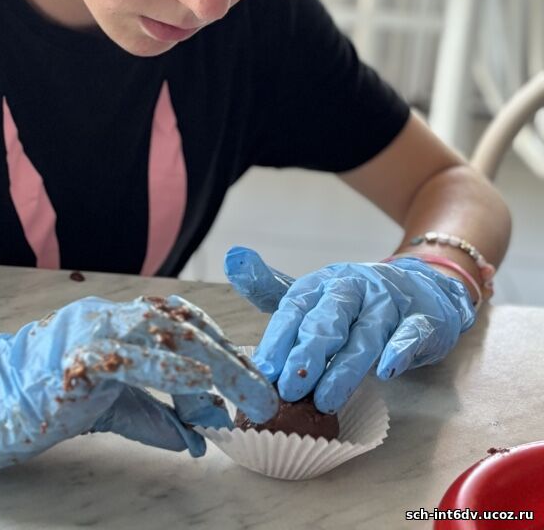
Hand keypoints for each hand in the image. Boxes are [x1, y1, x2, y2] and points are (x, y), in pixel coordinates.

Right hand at [0, 294, 277, 475]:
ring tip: (244, 396)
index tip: (253, 381)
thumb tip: (197, 441)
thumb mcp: (109, 409)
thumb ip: (153, 418)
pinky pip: (129, 357)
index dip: (222, 348)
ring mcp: (90, 331)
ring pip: (164, 332)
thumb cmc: (43, 401)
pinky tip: (198, 381)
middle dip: (229, 358)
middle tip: (263, 395)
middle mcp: (109, 316)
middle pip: (182, 323)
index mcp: (118, 322)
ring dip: (212, 363)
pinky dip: (168, 366)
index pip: (182, 323)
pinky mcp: (73, 357)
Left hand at [224, 247, 475, 413]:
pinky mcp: (423, 320)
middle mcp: (353, 288)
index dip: (278, 339)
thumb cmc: (354, 302)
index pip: (295, 307)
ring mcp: (389, 303)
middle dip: (307, 353)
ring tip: (326, 399)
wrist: (422, 287)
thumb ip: (272, 287)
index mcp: (322, 283)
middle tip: (289, 389)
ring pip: (366, 334)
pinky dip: (400, 351)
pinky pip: (412, 334)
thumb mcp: (313, 293)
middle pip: (328, 319)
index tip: (262, 371)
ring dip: (345, 367)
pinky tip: (387, 372)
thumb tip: (232, 259)